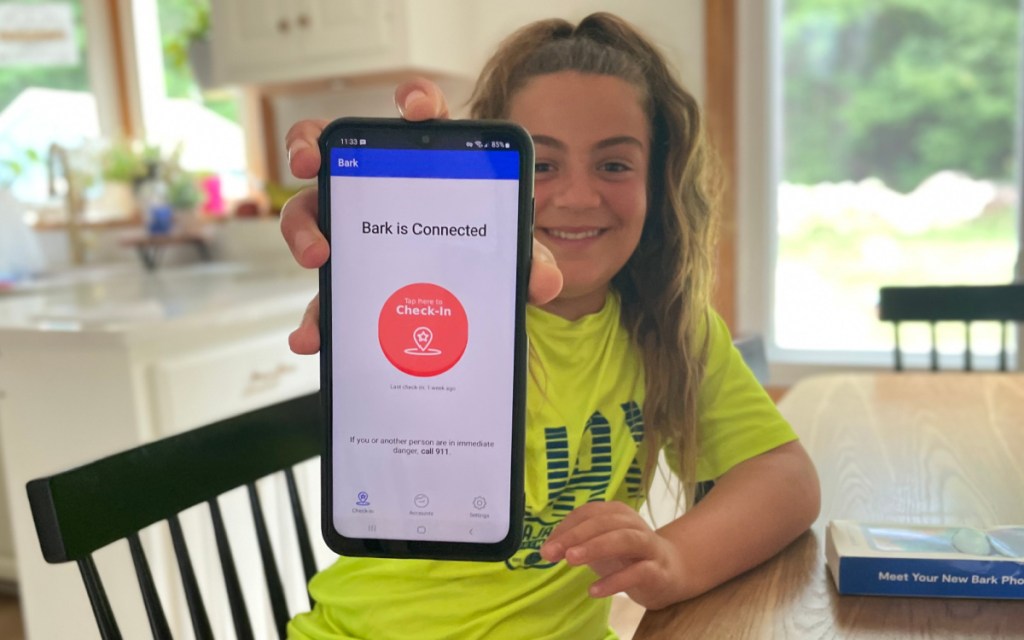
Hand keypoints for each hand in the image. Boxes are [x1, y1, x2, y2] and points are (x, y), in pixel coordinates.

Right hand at [280, 78, 562, 353]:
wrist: (470, 300)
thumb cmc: (485, 252)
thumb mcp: (508, 255)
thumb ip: (528, 261)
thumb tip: (544, 282)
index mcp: (431, 162)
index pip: (422, 115)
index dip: (416, 100)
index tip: (416, 109)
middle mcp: (383, 186)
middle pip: (338, 150)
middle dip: (314, 144)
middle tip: (313, 162)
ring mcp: (357, 227)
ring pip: (310, 210)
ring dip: (302, 228)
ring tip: (318, 255)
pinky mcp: (349, 273)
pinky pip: (324, 288)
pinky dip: (314, 315)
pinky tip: (313, 338)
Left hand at [539, 501, 687, 609]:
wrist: (671, 571)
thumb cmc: (627, 556)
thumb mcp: (600, 546)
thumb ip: (577, 544)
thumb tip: (547, 549)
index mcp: (617, 512)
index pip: (588, 513)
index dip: (565, 528)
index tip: (547, 548)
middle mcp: (634, 523)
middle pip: (604, 523)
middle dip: (575, 536)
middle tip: (552, 553)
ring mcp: (648, 545)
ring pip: (623, 539)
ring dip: (595, 547)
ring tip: (570, 560)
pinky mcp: (658, 570)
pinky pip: (637, 572)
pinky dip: (615, 581)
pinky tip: (594, 590)